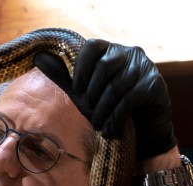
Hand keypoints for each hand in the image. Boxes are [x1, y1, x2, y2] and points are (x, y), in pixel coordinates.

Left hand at [34, 39, 176, 160]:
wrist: (145, 131)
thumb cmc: (110, 108)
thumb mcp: (85, 93)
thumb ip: (65, 77)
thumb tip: (38, 58)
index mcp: (111, 50)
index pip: (92, 47)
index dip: (81, 68)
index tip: (77, 90)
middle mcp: (130, 53)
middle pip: (104, 66)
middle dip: (92, 93)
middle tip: (89, 112)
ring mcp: (145, 68)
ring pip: (116, 85)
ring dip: (103, 110)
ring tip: (98, 125)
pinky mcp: (154, 85)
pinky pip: (129, 99)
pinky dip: (116, 118)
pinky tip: (110, 131)